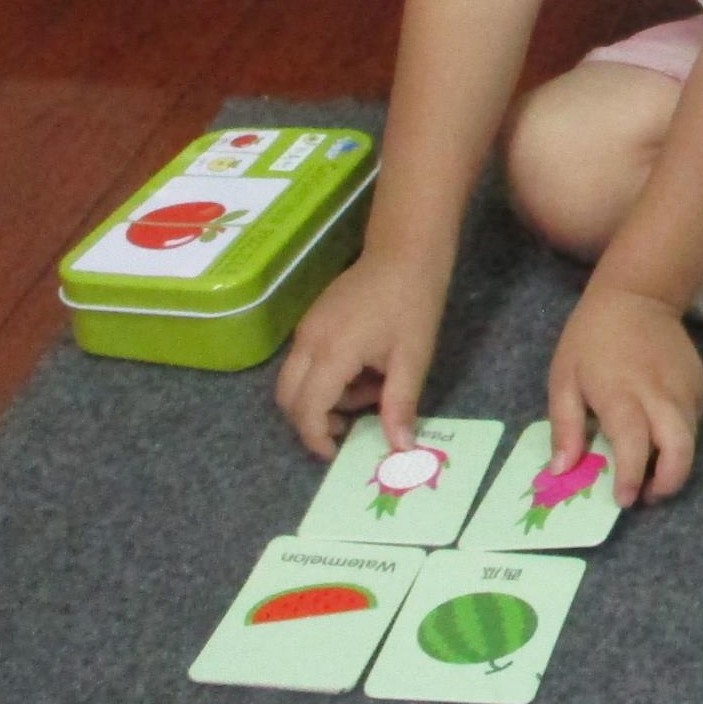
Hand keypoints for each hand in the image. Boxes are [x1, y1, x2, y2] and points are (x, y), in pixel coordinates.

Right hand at [273, 253, 447, 457]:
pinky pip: (304, 361)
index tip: (337, 452)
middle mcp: (307, 342)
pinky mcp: (311, 320)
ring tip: (370, 389)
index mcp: (331, 353)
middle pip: (288, 398)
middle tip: (350, 426)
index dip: (316, 438)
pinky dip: (325, 378)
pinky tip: (363, 369)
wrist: (406, 251)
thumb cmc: (414, 304)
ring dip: (323, 398)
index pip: (307, 409)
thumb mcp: (413, 359)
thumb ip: (399, 405)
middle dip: (313, 420)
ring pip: (295, 380)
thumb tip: (400, 449)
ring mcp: (305, 328)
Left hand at [547, 281, 702, 508]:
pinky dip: (680, 437)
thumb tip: (562, 470)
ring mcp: (685, 389)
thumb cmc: (591, 339)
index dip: (632, 479)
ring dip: (675, 464)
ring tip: (652, 472)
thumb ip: (564, 427)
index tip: (624, 499)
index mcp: (621, 395)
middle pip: (679, 450)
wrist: (637, 296)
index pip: (635, 447)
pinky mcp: (699, 383)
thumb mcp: (563, 379)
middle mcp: (660, 396)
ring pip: (691, 440)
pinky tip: (660, 434)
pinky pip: (694, 421)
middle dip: (668, 482)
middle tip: (648, 495)